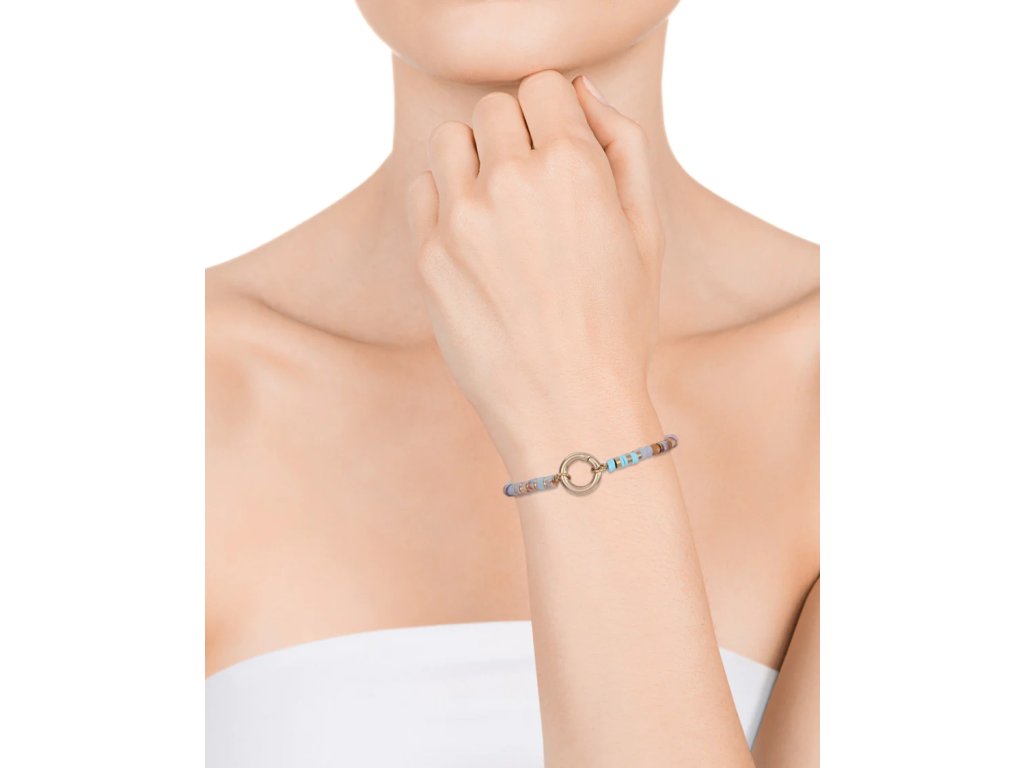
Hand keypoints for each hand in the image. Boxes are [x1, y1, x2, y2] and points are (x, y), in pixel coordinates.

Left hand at [407, 71, 663, 466]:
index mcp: (573, 167)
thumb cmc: (617, 322)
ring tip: (497, 208)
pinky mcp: (428, 255)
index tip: (557, 150)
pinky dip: (443, 200)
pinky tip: (472, 239)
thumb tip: (583, 90)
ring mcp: (463, 218)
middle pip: (494, 107)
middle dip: (514, 134)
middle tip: (532, 188)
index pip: (543, 85)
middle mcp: (512, 181)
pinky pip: (422, 188)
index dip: (553, 115)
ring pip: (451, 138)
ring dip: (473, 159)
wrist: (568, 404)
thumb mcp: (647, 230)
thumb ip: (622, 144)